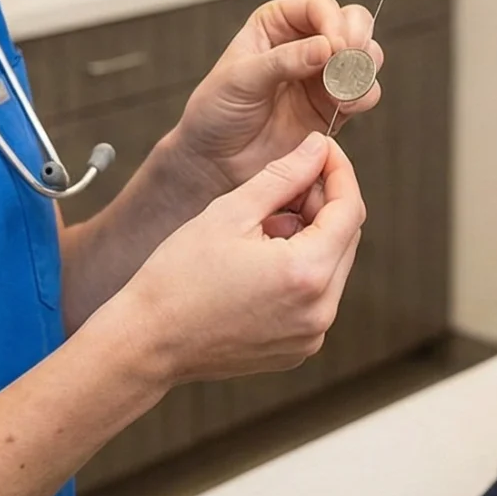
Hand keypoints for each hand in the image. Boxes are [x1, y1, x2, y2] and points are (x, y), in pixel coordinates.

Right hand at [106, 132, 365, 385]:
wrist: (146, 343)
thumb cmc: (177, 278)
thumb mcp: (230, 212)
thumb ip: (283, 175)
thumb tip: (318, 147)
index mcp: (306, 274)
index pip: (350, 209)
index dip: (338, 171)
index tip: (321, 149)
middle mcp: (320, 311)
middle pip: (346, 237)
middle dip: (323, 203)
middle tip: (284, 185)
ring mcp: (311, 335)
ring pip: (333, 266)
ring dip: (311, 236)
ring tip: (262, 227)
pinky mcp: (298, 348)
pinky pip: (316, 296)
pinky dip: (300, 269)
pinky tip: (260, 260)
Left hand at [166, 0, 384, 199]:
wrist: (216, 161)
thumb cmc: (216, 113)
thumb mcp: (241, 79)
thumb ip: (284, 60)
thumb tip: (326, 47)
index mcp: (277, 24)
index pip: (320, 7)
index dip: (333, 22)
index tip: (334, 46)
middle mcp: (306, 44)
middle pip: (353, 23)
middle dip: (356, 41)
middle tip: (347, 62)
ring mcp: (323, 75)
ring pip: (366, 55)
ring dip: (362, 69)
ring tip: (340, 89)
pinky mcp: (335, 106)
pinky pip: (365, 92)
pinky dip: (362, 96)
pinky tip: (342, 106)